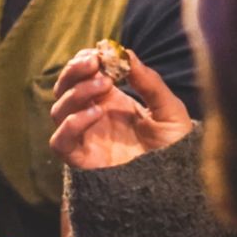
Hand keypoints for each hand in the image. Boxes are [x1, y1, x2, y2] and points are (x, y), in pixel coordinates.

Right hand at [48, 49, 192, 170]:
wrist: (178, 184)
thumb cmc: (175, 148)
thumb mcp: (169, 110)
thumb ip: (150, 83)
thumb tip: (128, 53)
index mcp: (109, 101)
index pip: (82, 75)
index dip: (84, 61)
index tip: (99, 52)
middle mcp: (92, 117)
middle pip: (63, 88)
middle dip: (74, 71)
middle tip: (94, 62)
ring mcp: (85, 138)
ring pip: (58, 110)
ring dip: (76, 92)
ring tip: (104, 85)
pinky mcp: (81, 160)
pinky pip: (60, 141)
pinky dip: (71, 124)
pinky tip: (95, 114)